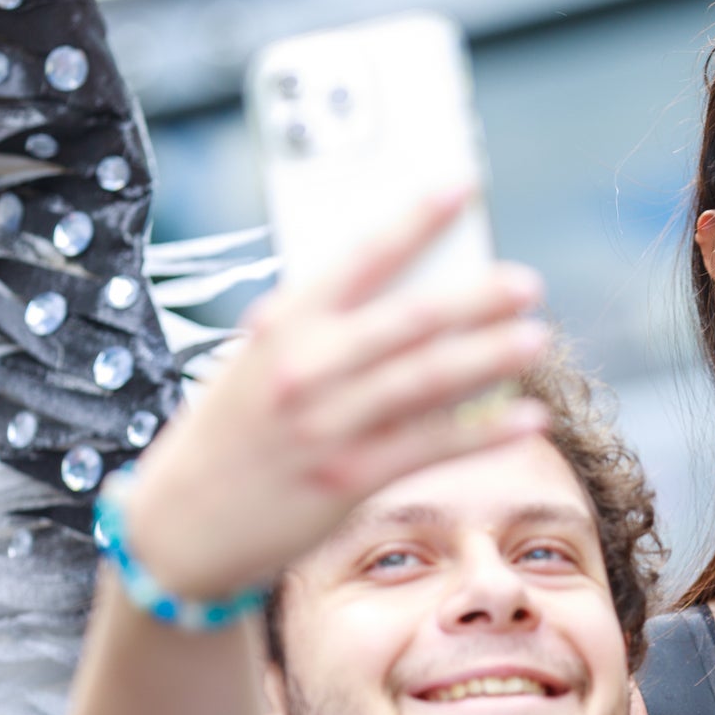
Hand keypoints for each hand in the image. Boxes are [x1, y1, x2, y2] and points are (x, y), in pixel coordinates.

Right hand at [126, 190, 550, 598]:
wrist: (177, 527)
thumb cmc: (228, 435)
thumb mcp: (255, 362)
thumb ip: (319, 331)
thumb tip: (405, 299)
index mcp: (283, 325)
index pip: (360, 256)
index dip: (416, 219)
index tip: (462, 187)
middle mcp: (306, 368)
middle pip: (409, 320)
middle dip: (474, 298)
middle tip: (525, 283)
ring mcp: (329, 424)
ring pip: (428, 381)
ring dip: (490, 358)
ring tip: (536, 338)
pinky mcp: (350, 478)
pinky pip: (432, 447)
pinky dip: (485, 433)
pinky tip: (528, 418)